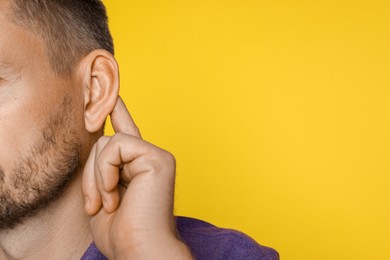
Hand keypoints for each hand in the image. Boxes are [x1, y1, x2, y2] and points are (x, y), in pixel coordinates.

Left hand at [82, 97, 191, 258]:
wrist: (139, 251)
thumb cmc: (122, 231)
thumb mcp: (101, 194)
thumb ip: (102, 165)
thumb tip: (97, 138)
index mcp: (139, 167)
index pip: (127, 132)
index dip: (119, 111)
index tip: (113, 93)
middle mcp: (150, 157)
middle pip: (104, 140)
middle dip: (90, 173)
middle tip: (96, 204)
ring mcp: (156, 156)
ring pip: (108, 142)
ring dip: (97, 177)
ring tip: (109, 203)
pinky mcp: (157, 158)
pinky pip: (116, 147)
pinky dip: (106, 172)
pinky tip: (116, 193)